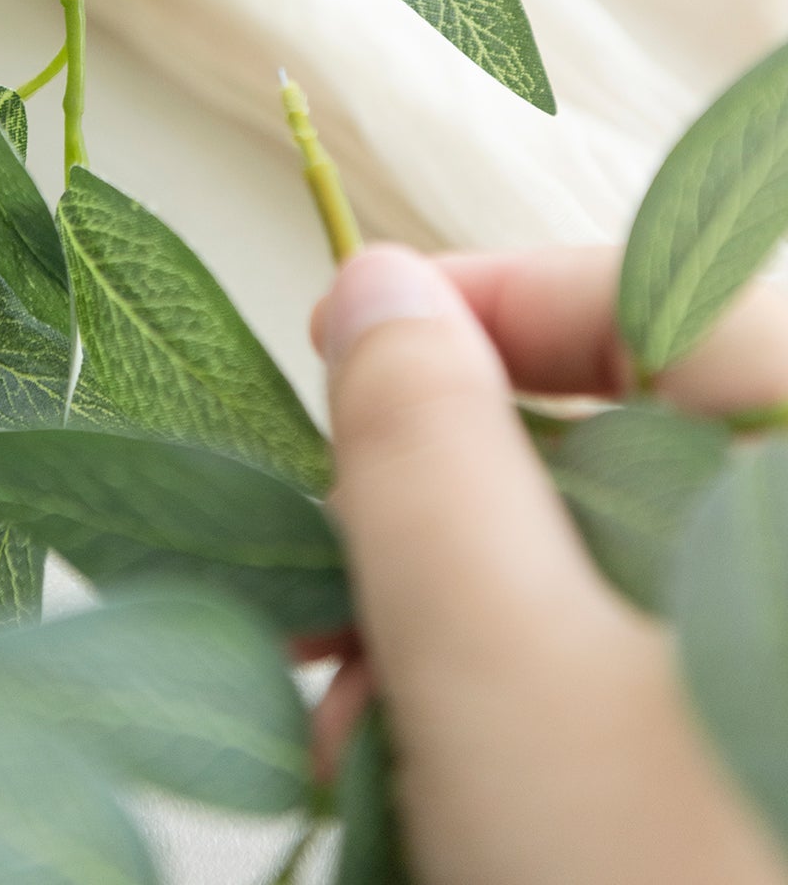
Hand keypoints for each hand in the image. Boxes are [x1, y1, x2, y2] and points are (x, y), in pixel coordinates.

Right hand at [311, 245, 787, 884]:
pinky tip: (440, 776)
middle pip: (632, 435)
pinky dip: (536, 701)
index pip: (654, 291)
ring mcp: (781, 649)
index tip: (339, 343)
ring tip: (352, 724)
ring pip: (627, 567)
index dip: (483, 296)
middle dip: (449, 499)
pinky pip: (648, 673)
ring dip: (474, 619)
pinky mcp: (755, 735)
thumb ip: (421, 450)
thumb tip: (375, 289)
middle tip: (323, 584)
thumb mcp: (502, 670)